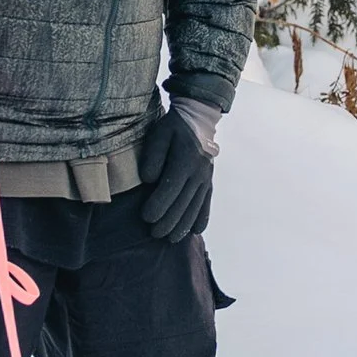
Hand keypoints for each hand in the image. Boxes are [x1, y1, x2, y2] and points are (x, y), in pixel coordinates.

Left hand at [137, 98, 218, 240]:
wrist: (198, 118)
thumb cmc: (173, 127)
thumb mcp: (159, 134)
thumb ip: (153, 156)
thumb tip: (149, 179)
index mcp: (185, 160)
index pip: (171, 189)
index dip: (159, 205)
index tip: (146, 217)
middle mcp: (199, 172)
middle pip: (183, 203)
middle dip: (169, 221)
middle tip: (154, 233)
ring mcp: (206, 178)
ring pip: (195, 207)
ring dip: (183, 225)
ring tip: (171, 238)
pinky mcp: (209, 181)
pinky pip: (207, 203)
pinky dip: (202, 218)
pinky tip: (195, 231)